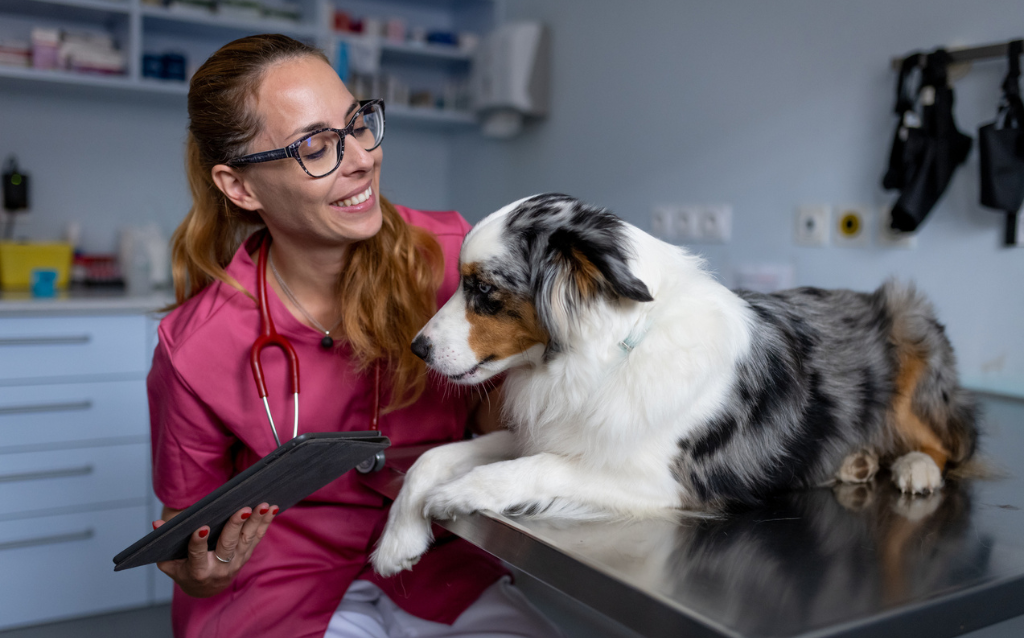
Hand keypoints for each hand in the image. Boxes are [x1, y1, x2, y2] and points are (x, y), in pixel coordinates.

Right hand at [154, 503, 276, 597]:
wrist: (204, 588)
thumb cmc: (183, 569)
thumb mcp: (169, 561)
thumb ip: (163, 544)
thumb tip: (156, 525)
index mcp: (197, 571)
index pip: (197, 555)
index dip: (199, 542)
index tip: (202, 527)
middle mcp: (219, 568)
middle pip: (228, 546)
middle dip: (235, 526)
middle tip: (242, 510)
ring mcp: (236, 563)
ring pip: (246, 540)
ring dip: (256, 521)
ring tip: (262, 505)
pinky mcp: (246, 556)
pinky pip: (257, 537)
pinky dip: (265, 523)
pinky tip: (272, 509)